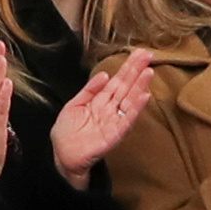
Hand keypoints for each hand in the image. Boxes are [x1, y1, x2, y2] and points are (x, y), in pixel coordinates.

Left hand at [49, 48, 160, 183]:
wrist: (61, 156)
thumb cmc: (66, 132)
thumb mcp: (74, 104)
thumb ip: (89, 90)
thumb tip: (104, 74)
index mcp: (100, 100)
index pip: (117, 80)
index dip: (128, 67)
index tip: (139, 53)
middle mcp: (110, 108)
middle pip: (126, 86)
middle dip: (137, 71)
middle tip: (149, 55)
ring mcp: (114, 121)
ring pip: (129, 100)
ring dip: (140, 86)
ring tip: (149, 71)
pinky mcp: (114, 134)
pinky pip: (127, 119)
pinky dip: (136, 108)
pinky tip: (145, 96)